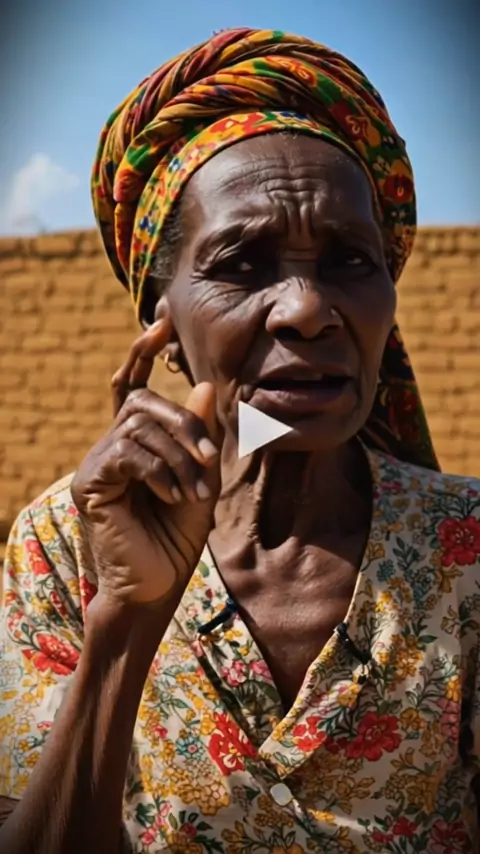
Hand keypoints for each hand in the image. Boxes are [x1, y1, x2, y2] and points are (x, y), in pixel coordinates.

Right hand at [71, 320, 221, 607]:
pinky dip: (160, 471)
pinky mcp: (90, 483)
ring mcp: (97, 463)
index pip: (131, 386)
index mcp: (136, 440)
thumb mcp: (201, 476)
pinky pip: (128, 454)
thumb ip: (201, 433)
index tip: (159, 325)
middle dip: (183, 423)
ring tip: (196, 491)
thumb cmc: (178, 533)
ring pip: (138, 426)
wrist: (157, 584)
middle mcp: (111, 445)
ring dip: (178, 455)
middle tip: (211, 455)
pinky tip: (175, 495)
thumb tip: (203, 384)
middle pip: (141, 402)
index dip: (142, 355)